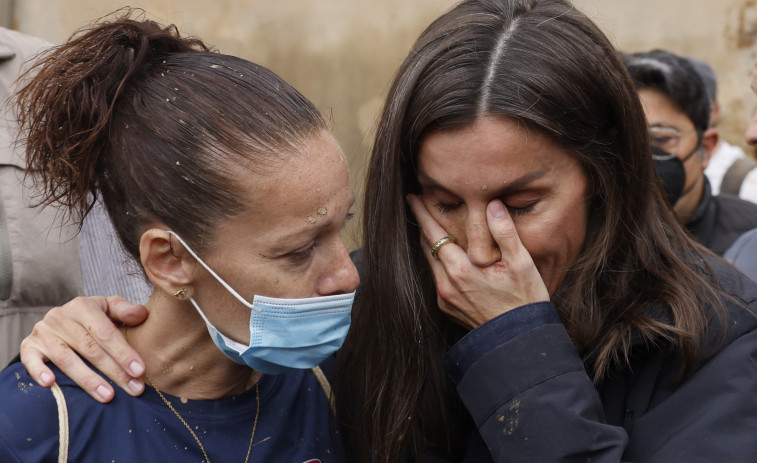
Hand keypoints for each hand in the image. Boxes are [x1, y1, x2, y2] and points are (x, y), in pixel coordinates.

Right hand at [20, 296, 148, 402]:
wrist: (60, 320)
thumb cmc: (92, 318)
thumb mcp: (109, 308)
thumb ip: (125, 311)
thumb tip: (142, 314)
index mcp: (83, 306)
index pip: (106, 332)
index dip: (123, 352)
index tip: (140, 370)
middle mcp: (61, 317)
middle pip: (90, 348)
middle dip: (114, 371)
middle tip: (133, 388)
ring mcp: (43, 332)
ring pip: (66, 358)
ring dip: (87, 379)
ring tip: (108, 396)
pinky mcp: (29, 346)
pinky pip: (30, 360)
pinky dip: (39, 371)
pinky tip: (51, 384)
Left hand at [407, 195, 548, 328]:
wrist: (519, 339)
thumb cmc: (524, 300)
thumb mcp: (521, 262)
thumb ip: (505, 231)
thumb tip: (493, 204)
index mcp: (460, 269)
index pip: (434, 233)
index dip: (422, 214)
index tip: (412, 198)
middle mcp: (446, 284)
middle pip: (427, 247)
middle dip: (423, 225)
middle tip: (418, 205)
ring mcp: (444, 298)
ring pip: (431, 263)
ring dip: (430, 244)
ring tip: (431, 227)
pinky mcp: (447, 308)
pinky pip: (437, 279)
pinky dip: (439, 263)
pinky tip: (447, 256)